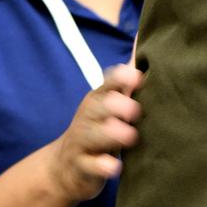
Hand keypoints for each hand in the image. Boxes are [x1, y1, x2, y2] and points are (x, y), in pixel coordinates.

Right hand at [48, 64, 142, 200]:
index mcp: (98, 98)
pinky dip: (102, 166)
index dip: (120, 79)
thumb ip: (127, 77)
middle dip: (117, 106)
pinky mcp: (81, 166)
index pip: (107, 83)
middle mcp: (88, 116)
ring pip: (93, 135)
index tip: (137, 77)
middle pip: (99, 107)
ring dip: (111, 134)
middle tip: (136, 110)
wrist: (63, 167)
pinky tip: (114, 166)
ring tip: (129, 135)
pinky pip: (90, 165)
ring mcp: (82, 141)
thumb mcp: (110, 102)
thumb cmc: (98, 127)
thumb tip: (143, 39)